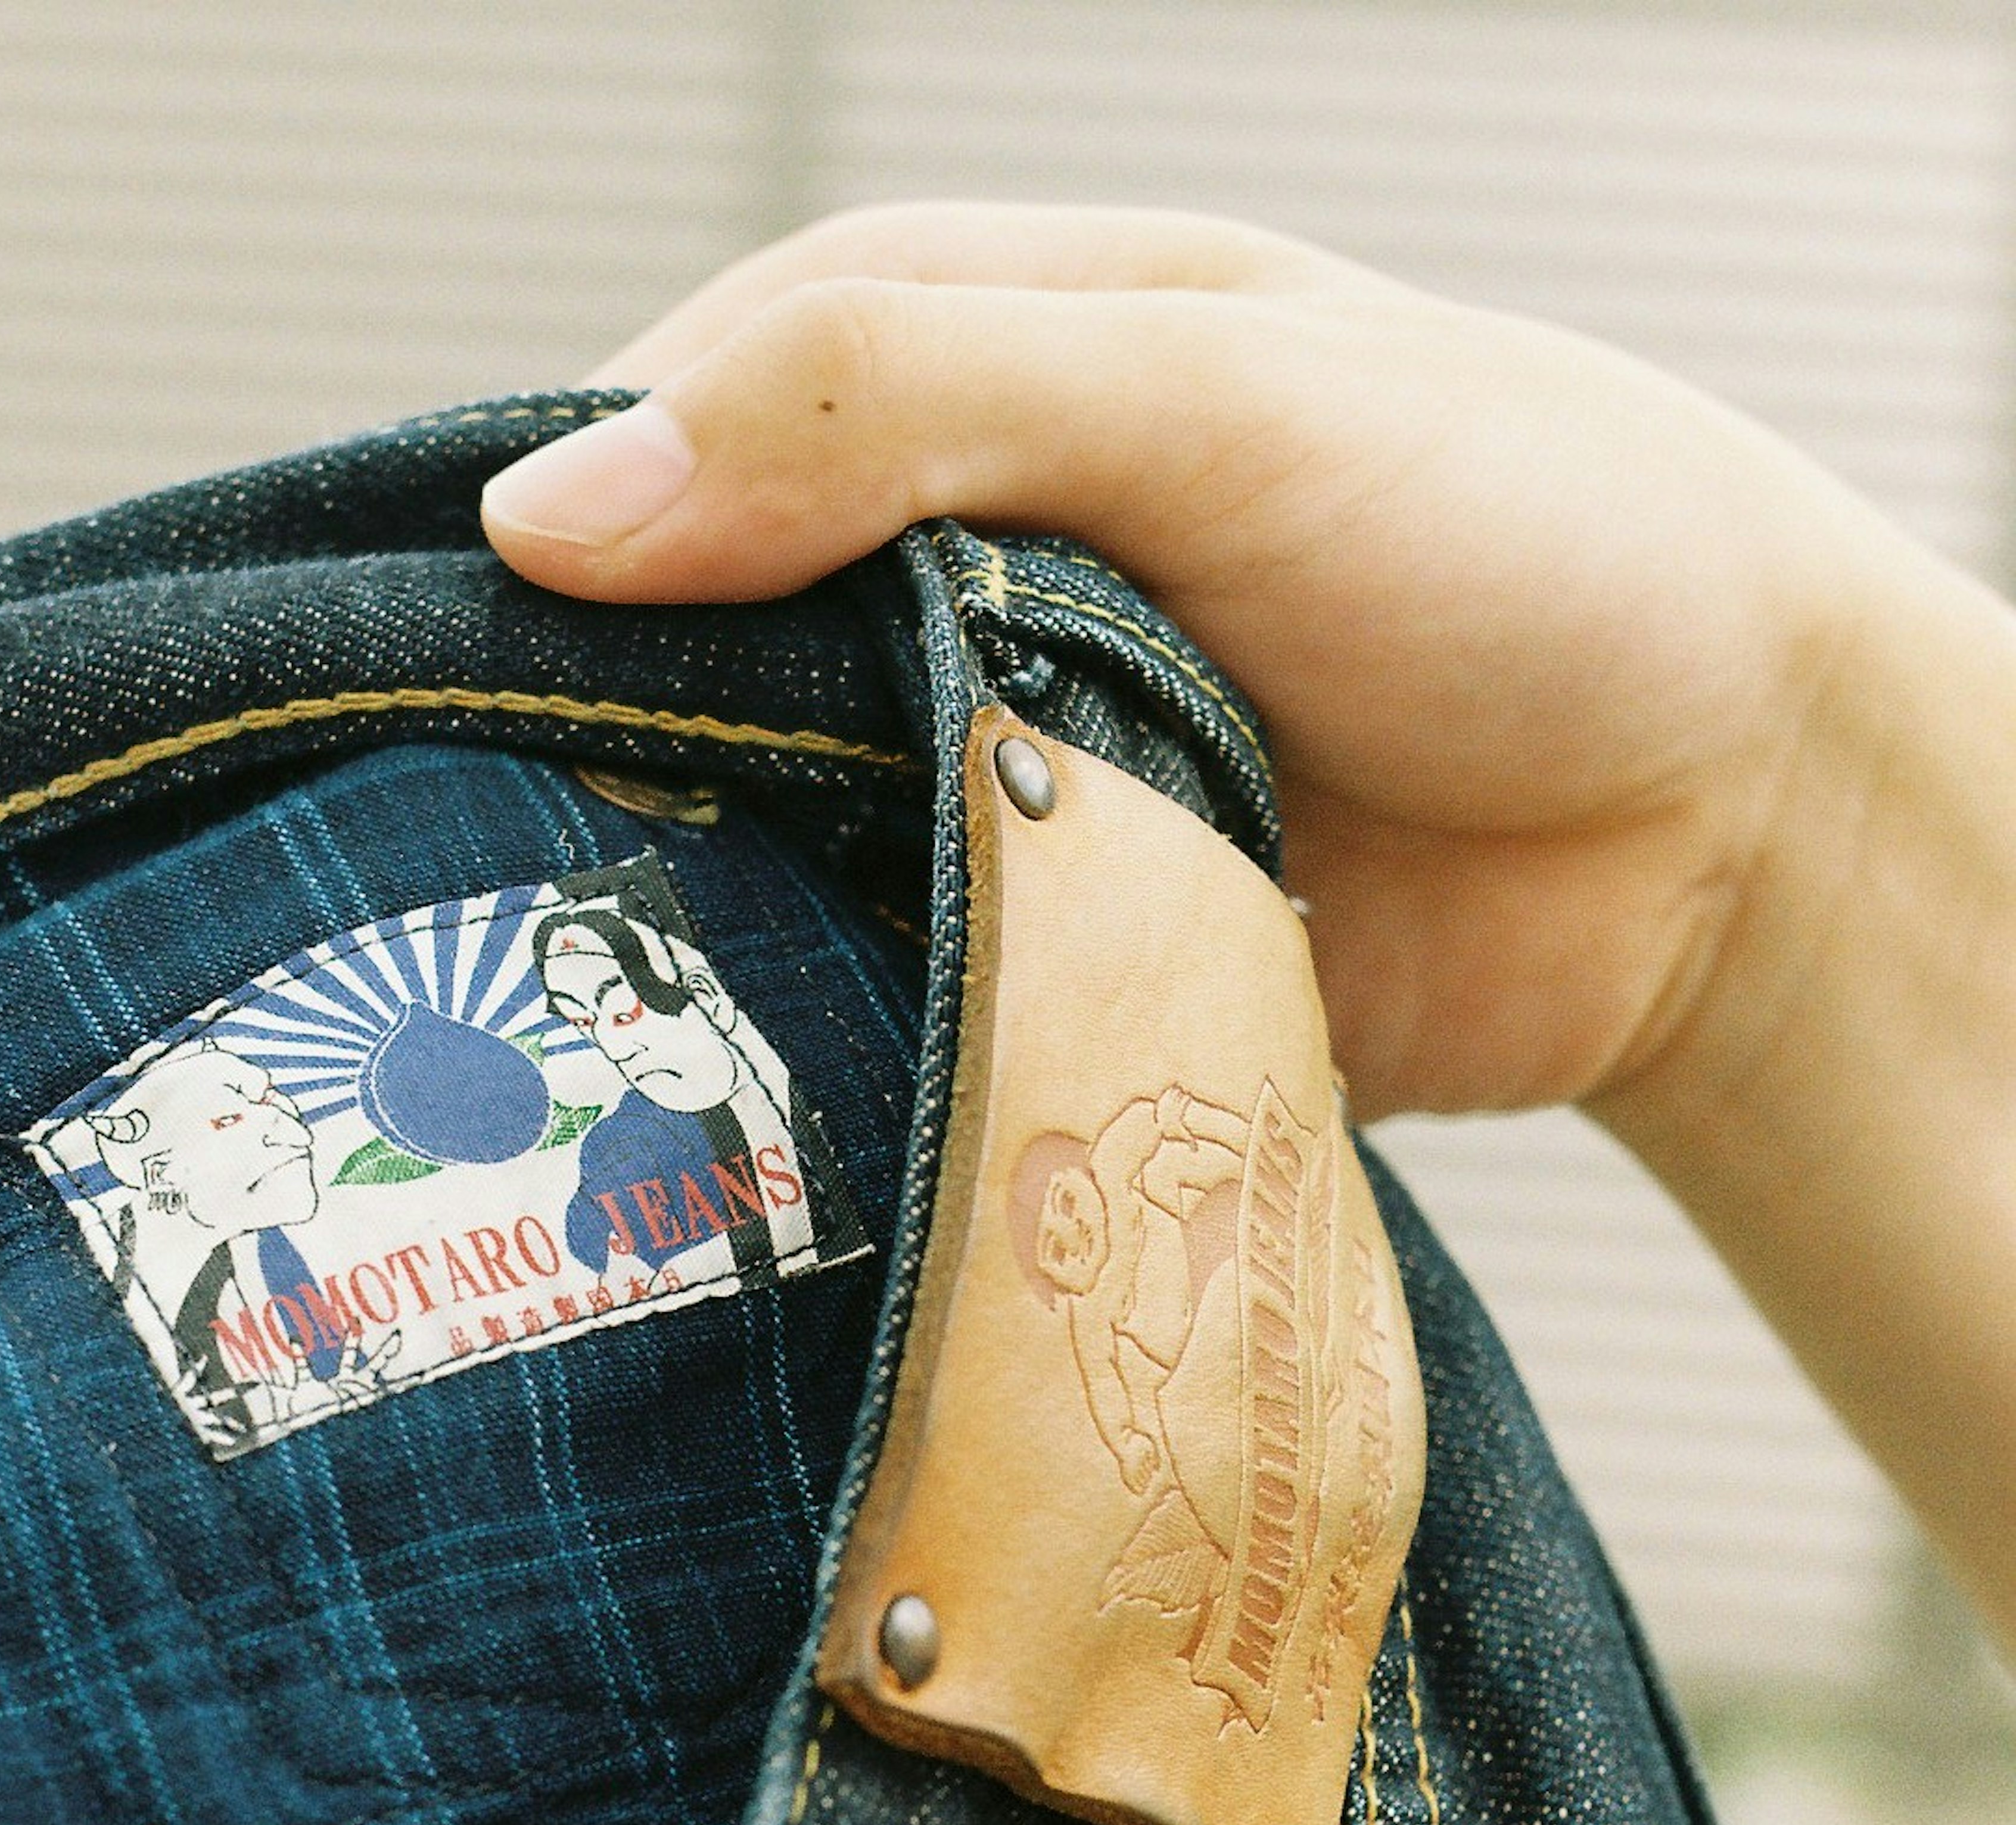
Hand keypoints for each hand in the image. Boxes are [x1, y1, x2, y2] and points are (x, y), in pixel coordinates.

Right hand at [483, 205, 2015, 1641]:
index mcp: (961, 377)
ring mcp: (995, 785)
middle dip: (602, 765)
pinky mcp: (1048, 962)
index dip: (551, 543)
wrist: (1732, 823)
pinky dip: (837, 1051)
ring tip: (578, 1029)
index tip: (434, 675)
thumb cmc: (1524, 536)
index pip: (665, 432)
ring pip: (774, 856)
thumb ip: (894, 410)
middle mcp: (949, 582)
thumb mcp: (1213, 393)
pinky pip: (893, 1011)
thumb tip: (562, 507)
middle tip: (479, 891)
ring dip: (708, 930)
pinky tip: (752, 1105)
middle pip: (692, 666)